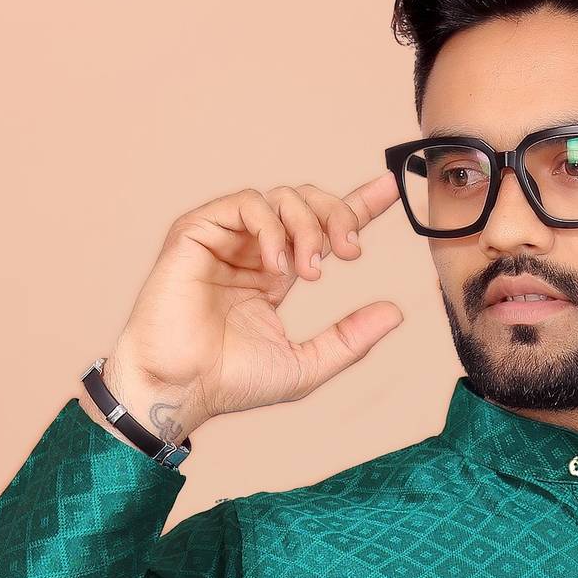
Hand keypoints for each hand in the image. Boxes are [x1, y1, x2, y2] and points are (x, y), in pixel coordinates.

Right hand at [94, 173, 404, 447]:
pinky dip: (270, 227)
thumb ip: (350, 340)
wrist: (181, 387)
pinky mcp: (198, 230)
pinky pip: (246, 203)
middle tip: (350, 252)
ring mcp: (225, 237)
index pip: (320, 228)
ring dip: (307, 226)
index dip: (356, 206)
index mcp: (275, 273)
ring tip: (310, 271)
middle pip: (306, 201)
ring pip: (280, 197)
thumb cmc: (231, 382)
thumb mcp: (306, 365)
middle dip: (337, 216)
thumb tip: (396, 313)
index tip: (388, 189)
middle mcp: (251, 249)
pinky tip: (278, 266)